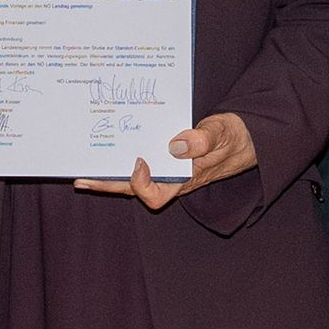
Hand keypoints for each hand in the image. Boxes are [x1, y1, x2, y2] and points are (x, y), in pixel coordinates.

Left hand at [78, 111, 255, 210]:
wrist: (248, 138)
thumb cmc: (235, 137)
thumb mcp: (222, 133)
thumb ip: (202, 139)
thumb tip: (176, 145)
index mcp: (186, 180)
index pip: (155, 195)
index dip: (140, 184)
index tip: (137, 161)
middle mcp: (173, 180)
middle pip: (134, 190)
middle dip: (107, 185)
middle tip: (81, 178)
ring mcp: (169, 172)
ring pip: (134, 178)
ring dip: (110, 174)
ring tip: (85, 167)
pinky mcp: (167, 159)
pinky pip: (142, 164)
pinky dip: (124, 160)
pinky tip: (111, 148)